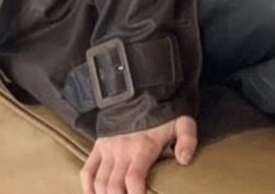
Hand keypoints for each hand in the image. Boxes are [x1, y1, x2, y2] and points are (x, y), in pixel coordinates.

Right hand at [80, 115, 196, 193]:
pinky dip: (88, 188)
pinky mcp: (98, 146)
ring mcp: (108, 148)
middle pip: (113, 186)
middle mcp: (122, 149)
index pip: (134, 179)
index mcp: (143, 146)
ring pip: (100, 182)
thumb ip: (187, 139)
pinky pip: (87, 171)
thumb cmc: (164, 112)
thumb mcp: (182, 122)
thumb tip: (185, 160)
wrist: (142, 90)